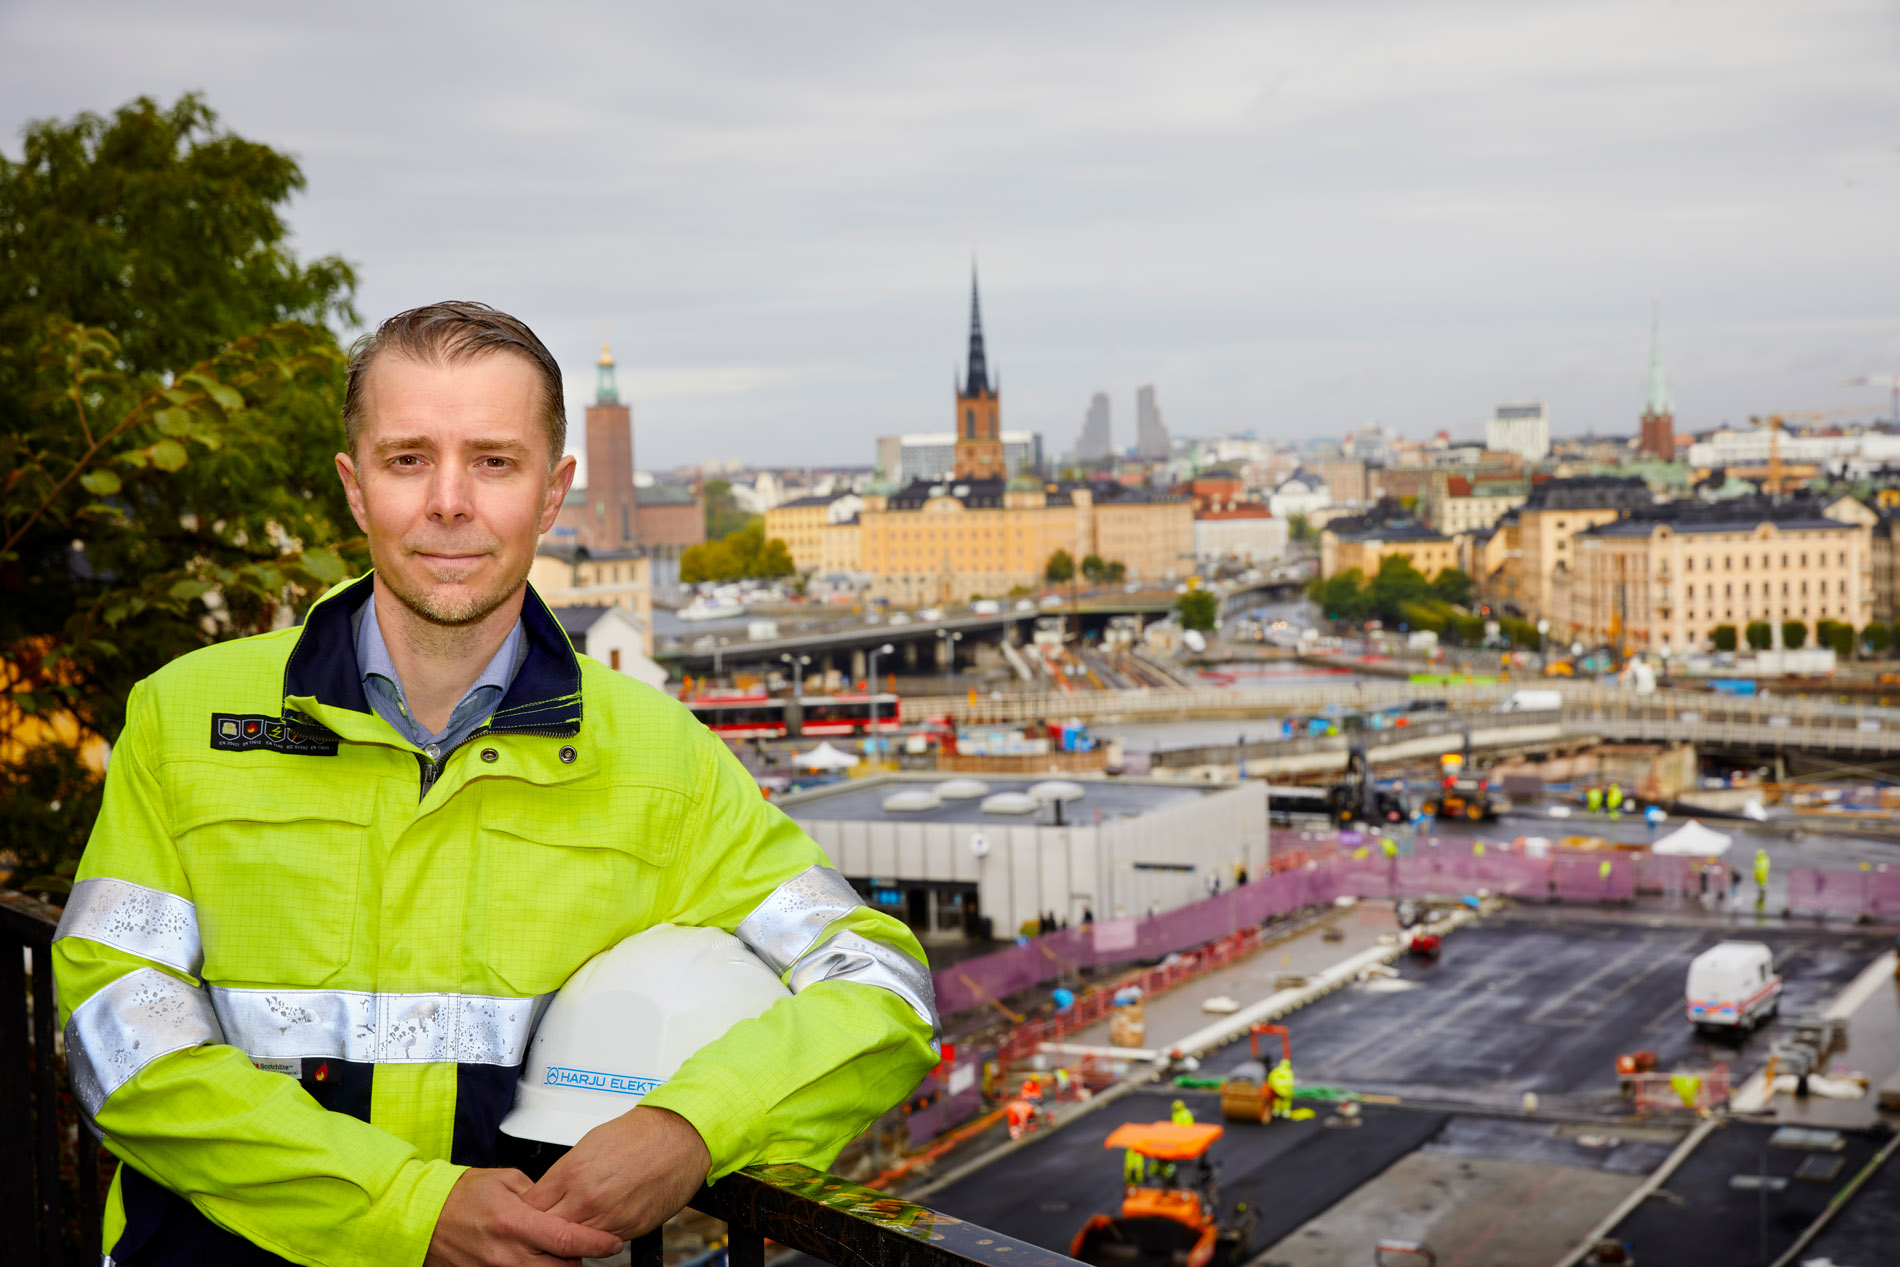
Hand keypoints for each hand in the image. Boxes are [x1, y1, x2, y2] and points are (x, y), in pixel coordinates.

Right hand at [426, 1168, 623, 1266]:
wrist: (424, 1217)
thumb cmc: (462, 1196)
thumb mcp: (507, 1181)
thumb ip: (541, 1195)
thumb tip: (565, 1204)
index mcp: (515, 1221)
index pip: (566, 1239)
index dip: (596, 1244)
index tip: (612, 1243)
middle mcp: (507, 1252)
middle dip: (579, 1259)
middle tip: (584, 1246)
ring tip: (558, 1252)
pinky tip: (536, 1258)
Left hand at [523, 1105, 712, 1241]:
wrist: (678, 1137)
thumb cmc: (638, 1134)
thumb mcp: (589, 1144)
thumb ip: (565, 1173)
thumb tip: (550, 1191)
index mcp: (572, 1173)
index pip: (531, 1207)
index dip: (528, 1212)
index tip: (531, 1213)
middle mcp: (587, 1199)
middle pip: (547, 1230)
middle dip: (544, 1230)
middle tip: (548, 1225)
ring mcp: (609, 1217)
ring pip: (574, 1243)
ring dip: (571, 1237)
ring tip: (577, 1225)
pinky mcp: (630, 1229)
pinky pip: (602, 1243)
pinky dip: (597, 1238)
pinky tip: (600, 1224)